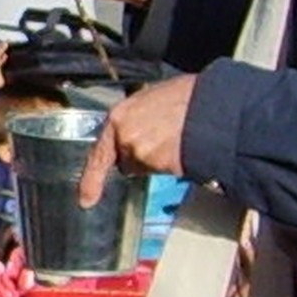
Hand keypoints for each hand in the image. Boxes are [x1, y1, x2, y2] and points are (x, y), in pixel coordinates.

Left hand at [78, 73, 190, 204]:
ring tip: (176, 138)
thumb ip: (132, 118)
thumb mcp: (149, 98)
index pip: (99, 154)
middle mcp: (125, 137)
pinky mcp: (161, 166)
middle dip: (138, 155)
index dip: (91, 180)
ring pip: (145, 167)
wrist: (211, 104)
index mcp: (118, 117)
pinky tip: (182, 147)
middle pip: (126, 161)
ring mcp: (142, 154)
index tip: (85, 200)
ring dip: (157, 159)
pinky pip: (162, 171)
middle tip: (161, 137)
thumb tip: (132, 131)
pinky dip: (171, 164)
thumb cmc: (185, 96)